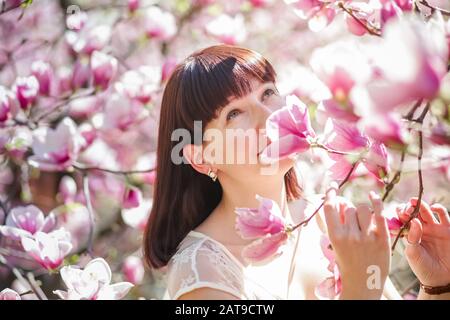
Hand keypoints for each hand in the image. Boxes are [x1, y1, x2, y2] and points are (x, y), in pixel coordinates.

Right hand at [323, 183, 390, 299]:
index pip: (330, 208)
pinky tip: (373, 197)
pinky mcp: (382, 239)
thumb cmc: (347, 262)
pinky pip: (379, 214)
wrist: (362, 284)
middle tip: (352, 221)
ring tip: (363, 222)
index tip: (333, 186)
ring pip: (362, 208)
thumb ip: (335, 224)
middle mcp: (350, 235)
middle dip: (349, 210)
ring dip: (362, 211)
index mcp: (335, 236)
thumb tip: (338, 201)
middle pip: (348, 208)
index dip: (330, 194)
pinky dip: (376, 202)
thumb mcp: (335, 244)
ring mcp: (367, 237)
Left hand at [397, 198, 449, 287]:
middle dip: (408, 207)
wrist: (440, 279)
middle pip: (414, 212)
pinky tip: (433, 208)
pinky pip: (444, 216)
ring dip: (420, 205)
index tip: (397, 214)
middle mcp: (421, 228)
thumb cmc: (423, 267)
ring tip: (414, 203)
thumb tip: (414, 221)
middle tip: (406, 208)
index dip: (399, 214)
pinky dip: (438, 209)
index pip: (403, 219)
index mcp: (410, 233)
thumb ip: (412, 237)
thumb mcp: (413, 253)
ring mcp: (434, 228)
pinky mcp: (447, 230)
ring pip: (426, 211)